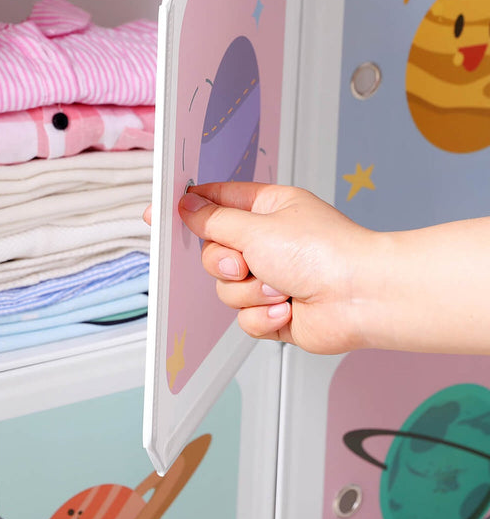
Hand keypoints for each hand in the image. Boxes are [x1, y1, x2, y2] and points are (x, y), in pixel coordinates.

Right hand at [175, 182, 377, 353]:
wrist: (361, 298)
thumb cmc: (324, 253)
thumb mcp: (256, 227)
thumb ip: (213, 220)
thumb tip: (187, 206)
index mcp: (266, 209)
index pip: (216, 202)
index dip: (188, 207)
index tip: (159, 212)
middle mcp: (267, 242)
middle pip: (214, 251)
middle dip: (226, 263)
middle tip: (243, 263)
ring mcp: (271, 277)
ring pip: (226, 288)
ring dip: (250, 291)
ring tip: (280, 287)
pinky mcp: (275, 310)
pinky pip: (244, 316)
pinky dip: (263, 314)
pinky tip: (288, 307)